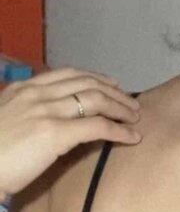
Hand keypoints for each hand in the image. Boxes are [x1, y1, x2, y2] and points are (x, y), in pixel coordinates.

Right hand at [0, 67, 141, 195]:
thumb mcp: (9, 120)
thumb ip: (30, 114)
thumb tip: (55, 121)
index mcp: (24, 88)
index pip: (68, 74)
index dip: (95, 77)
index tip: (111, 84)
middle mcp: (37, 94)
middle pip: (87, 83)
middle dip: (114, 92)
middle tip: (131, 103)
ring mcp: (46, 111)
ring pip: (96, 100)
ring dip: (120, 108)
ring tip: (135, 117)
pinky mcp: (54, 133)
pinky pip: (97, 127)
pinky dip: (119, 131)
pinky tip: (131, 137)